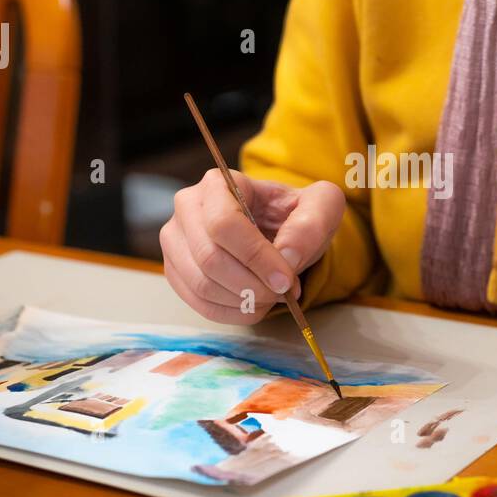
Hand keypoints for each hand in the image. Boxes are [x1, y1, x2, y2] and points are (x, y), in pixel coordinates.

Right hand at [160, 169, 344, 324]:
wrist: (279, 228)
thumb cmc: (294, 213)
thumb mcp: (320, 207)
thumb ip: (311, 224)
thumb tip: (287, 257)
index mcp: (218, 183)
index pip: (224, 223)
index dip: (255, 257)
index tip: (285, 279)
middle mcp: (187, 207)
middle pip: (209, 258)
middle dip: (252, 284)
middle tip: (283, 292)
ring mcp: (176, 241)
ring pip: (201, 284)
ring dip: (243, 301)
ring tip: (272, 296)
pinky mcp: (176, 271)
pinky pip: (197, 303)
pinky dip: (231, 313)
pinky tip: (255, 304)